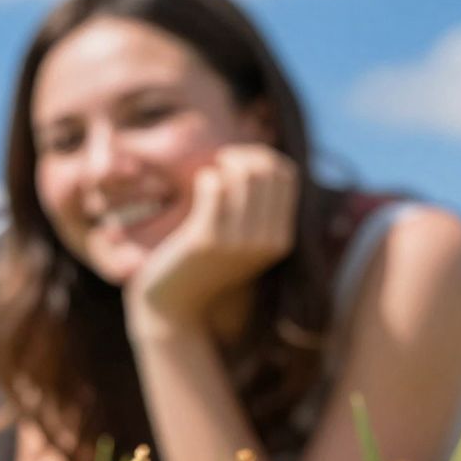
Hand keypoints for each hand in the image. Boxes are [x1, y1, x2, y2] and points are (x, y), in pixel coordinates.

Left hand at [127, 144, 298, 328]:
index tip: (239, 161)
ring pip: (244, 175)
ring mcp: (238, 241)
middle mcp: (266, 241)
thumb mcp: (242, 239)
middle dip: (243, 155)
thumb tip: (262, 160)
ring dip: (224, 164)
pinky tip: (199, 182)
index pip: (287, 175)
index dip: (263, 156)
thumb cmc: (204, 264)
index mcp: (281, 239)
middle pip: (267, 171)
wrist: (174, 305)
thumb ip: (258, 209)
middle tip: (220, 162)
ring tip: (209, 175)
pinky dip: (207, 176)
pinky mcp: (206, 240)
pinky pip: (215, 188)